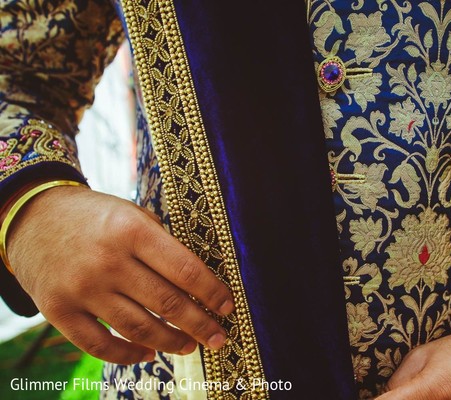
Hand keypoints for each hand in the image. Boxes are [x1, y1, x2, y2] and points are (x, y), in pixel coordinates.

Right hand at [7, 185, 234, 363]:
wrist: (34, 217)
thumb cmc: (97, 216)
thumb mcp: (132, 215)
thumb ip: (162, 246)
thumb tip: (200, 286)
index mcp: (131, 231)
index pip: (184, 270)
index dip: (212, 293)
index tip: (227, 307)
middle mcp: (108, 261)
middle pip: (166, 303)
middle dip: (199, 325)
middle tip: (218, 338)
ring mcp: (81, 288)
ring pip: (138, 328)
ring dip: (170, 342)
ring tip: (189, 346)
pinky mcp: (58, 310)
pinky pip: (99, 344)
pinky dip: (127, 354)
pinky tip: (148, 353)